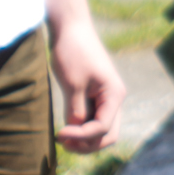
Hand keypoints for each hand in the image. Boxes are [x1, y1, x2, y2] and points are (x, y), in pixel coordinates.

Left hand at [49, 19, 124, 152]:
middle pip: (108, 134)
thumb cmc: (73, 53)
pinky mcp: (96, 96)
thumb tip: (76, 133)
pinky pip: (93, 119)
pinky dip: (81, 128)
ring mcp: (106, 98)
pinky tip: (66, 127)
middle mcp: (114, 98)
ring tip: (62, 137)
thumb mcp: (73, 85)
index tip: (59, 134)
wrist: (72, 30)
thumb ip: (76, 111)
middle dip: (87, 144)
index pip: (103, 128)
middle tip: (63, 142)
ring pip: (102, 130)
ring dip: (85, 139)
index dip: (81, 137)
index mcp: (114, 94)